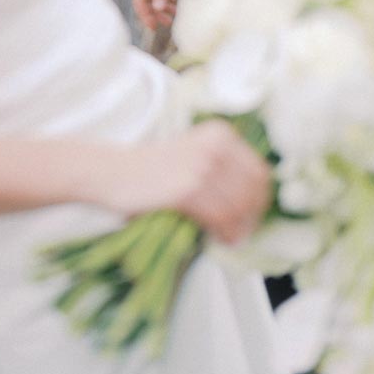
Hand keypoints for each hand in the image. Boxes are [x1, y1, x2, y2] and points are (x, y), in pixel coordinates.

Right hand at [106, 120, 272, 244]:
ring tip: (231, 238)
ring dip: (239, 228)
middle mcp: (216, 145)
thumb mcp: (193, 153)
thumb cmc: (151, 168)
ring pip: (239, 206)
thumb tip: (253, 201)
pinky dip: (226, 233)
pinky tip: (221, 239)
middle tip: (242, 232)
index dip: (260, 198)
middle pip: (253, 189)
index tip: (252, 215)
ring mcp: (202, 166)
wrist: (113, 171)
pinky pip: (221, 217)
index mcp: (220, 134)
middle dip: (252, 215)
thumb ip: (221, 167)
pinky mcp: (188, 188)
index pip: (258, 171)